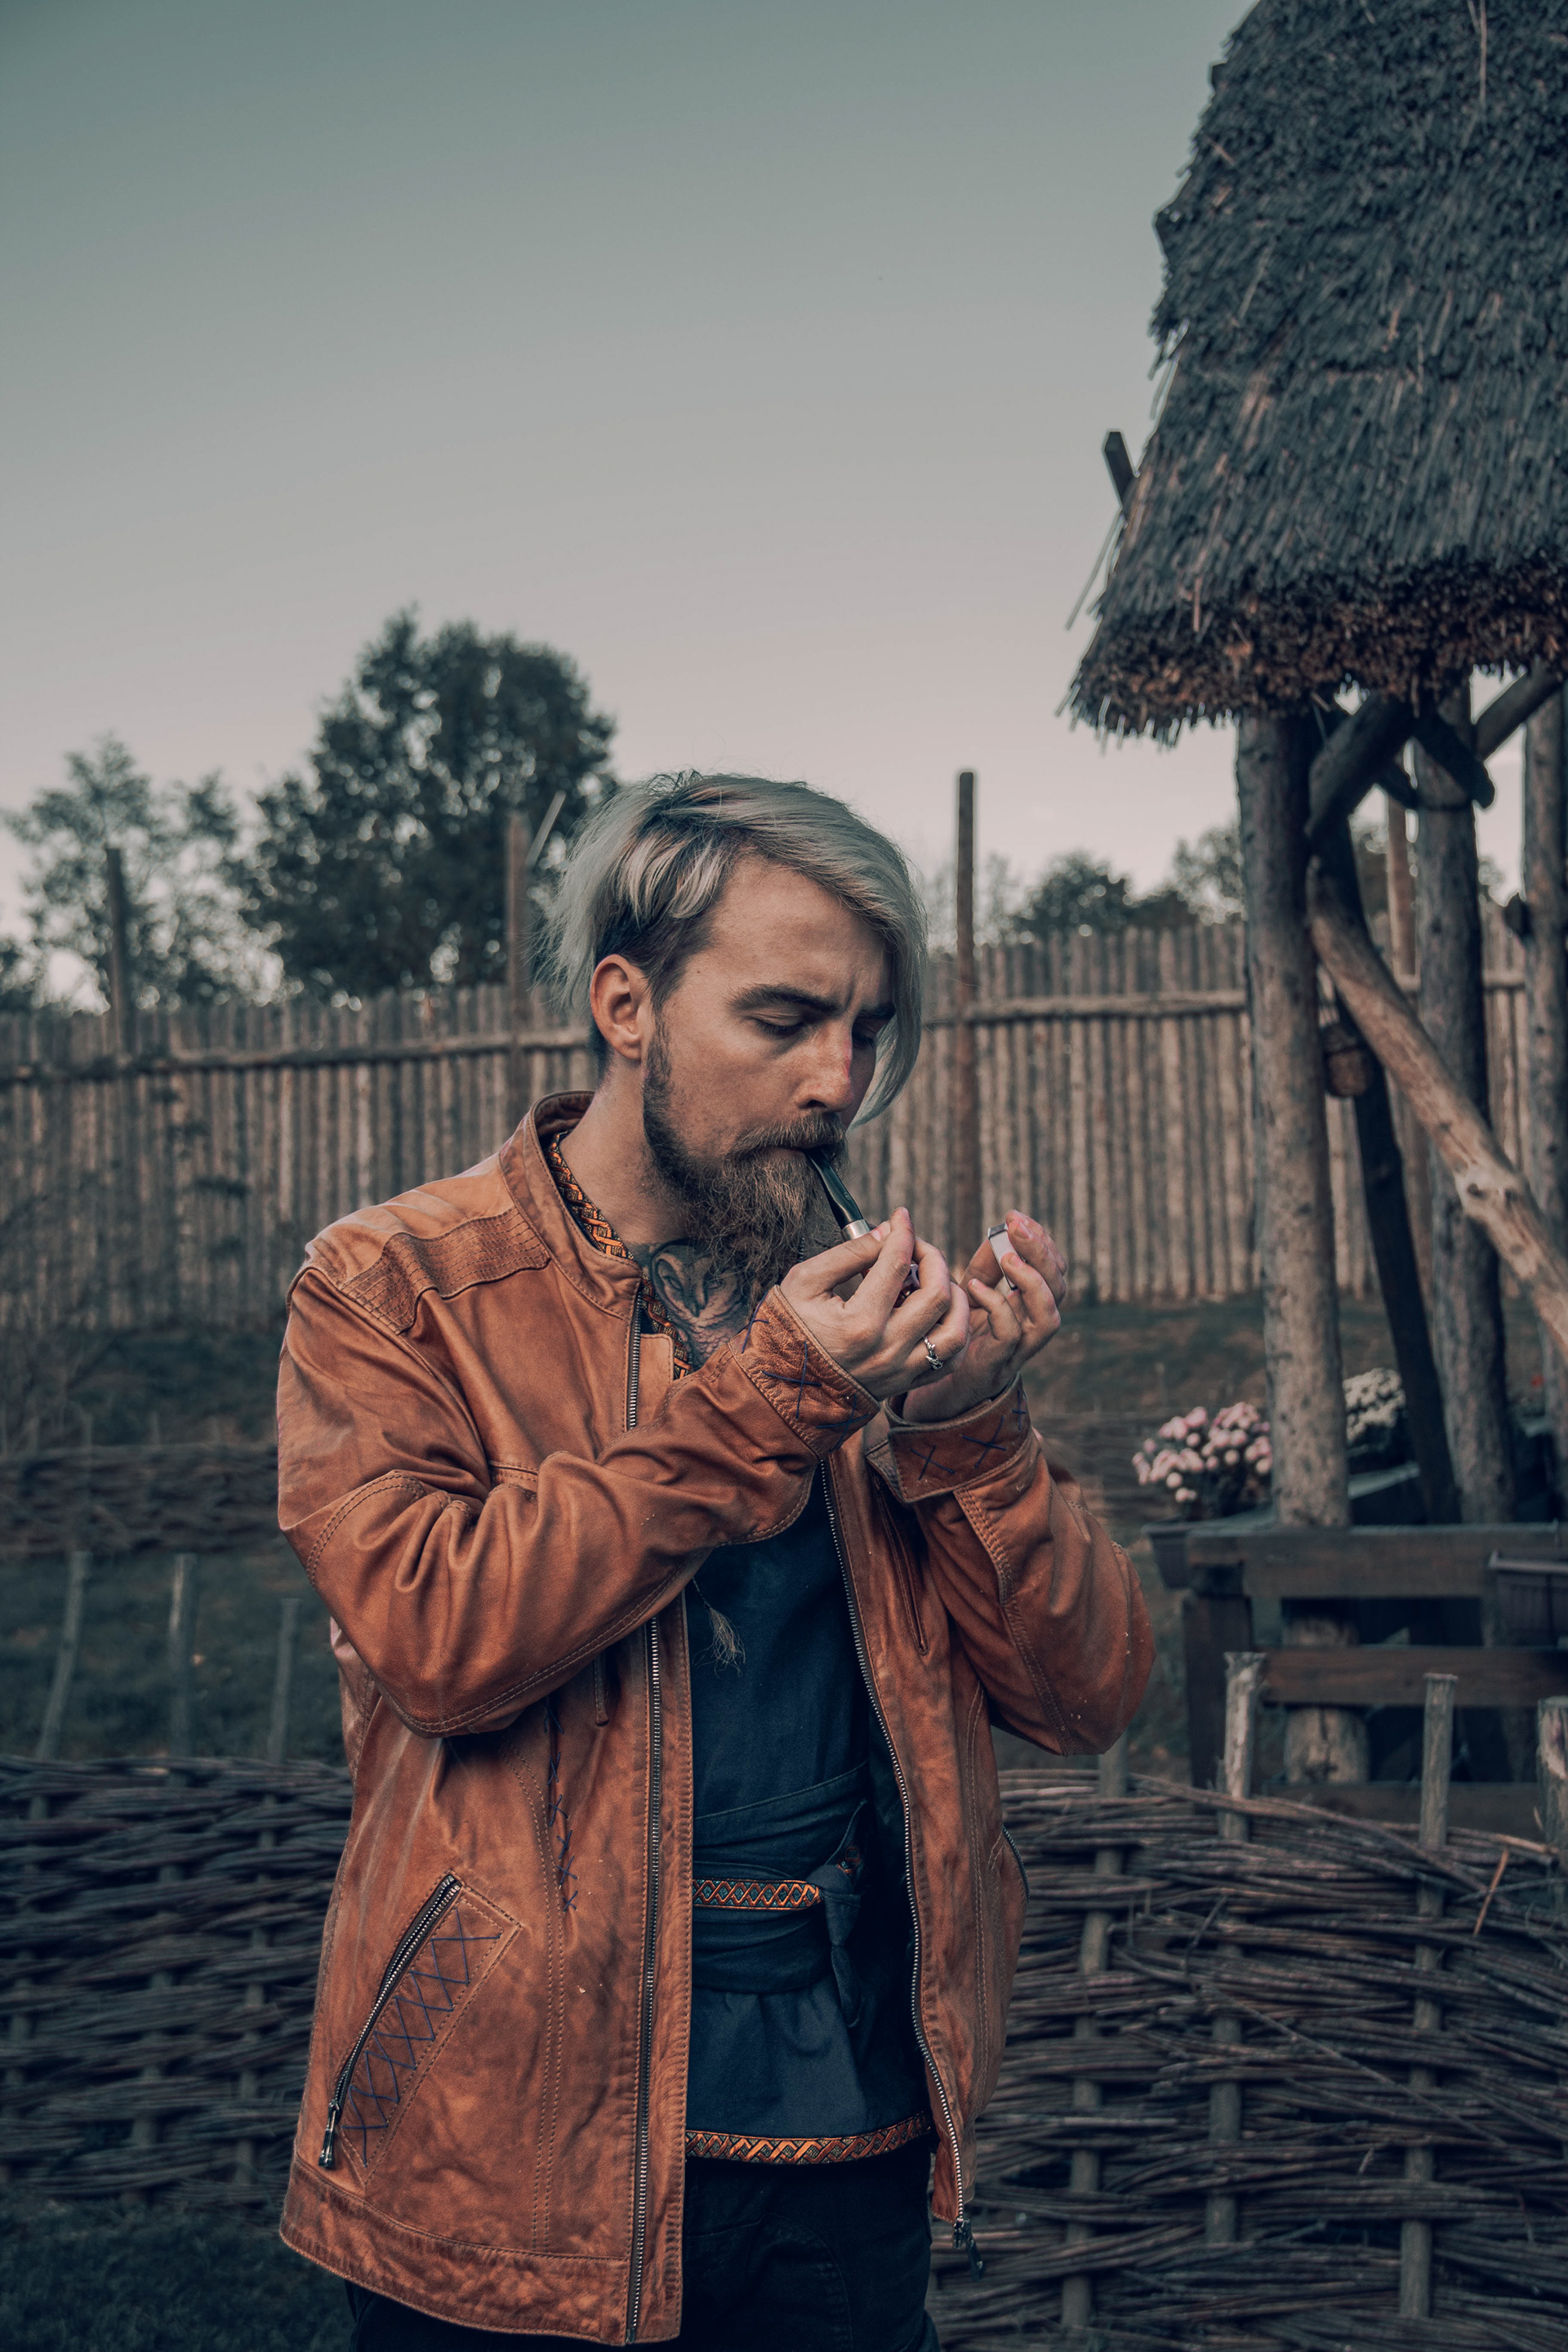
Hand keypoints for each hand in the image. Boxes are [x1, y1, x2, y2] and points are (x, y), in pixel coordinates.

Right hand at [780, 1208, 971, 1403]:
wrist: (782, 1384)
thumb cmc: (789, 1328)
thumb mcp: (805, 1281)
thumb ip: (849, 1254)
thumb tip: (886, 1233)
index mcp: (859, 1323)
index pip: (897, 1264)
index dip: (902, 1232)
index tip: (900, 1217)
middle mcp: (886, 1350)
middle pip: (937, 1294)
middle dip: (932, 1258)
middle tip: (914, 1247)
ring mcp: (899, 1370)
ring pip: (954, 1331)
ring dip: (954, 1298)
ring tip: (934, 1279)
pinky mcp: (904, 1383)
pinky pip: (950, 1361)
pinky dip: (955, 1332)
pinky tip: (941, 1313)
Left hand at [896, 1212, 1065, 1422]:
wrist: (933, 1385)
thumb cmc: (955, 1335)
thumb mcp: (971, 1294)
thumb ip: (986, 1267)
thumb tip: (999, 1233)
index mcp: (1030, 1307)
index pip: (1054, 1271)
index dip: (1042, 1243)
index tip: (1016, 1218)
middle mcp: (1031, 1328)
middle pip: (1059, 1289)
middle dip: (1041, 1253)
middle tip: (1015, 1227)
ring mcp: (1017, 1349)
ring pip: (1048, 1318)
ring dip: (1032, 1282)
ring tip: (1007, 1257)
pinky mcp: (995, 1364)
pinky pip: (1010, 1336)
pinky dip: (996, 1307)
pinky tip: (974, 1287)